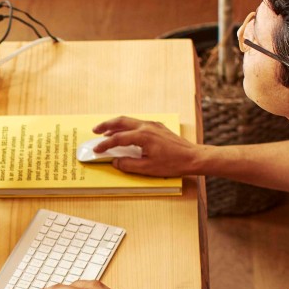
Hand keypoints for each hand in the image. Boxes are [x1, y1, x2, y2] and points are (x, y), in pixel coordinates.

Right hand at [93, 116, 208, 177]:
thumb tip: (116, 161)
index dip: (105, 144)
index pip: (117, 138)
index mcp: (143, 136)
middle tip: (95, 130)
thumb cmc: (173, 163)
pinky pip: (138, 123)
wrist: (192, 157)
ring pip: (129, 120)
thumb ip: (128, 164)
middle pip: (120, 121)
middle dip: (106, 125)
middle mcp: (146, 126)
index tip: (96, 149)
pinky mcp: (157, 127)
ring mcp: (153, 125)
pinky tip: (125, 133)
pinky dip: (127, 127)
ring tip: (106, 132)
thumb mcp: (147, 168)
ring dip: (116, 125)